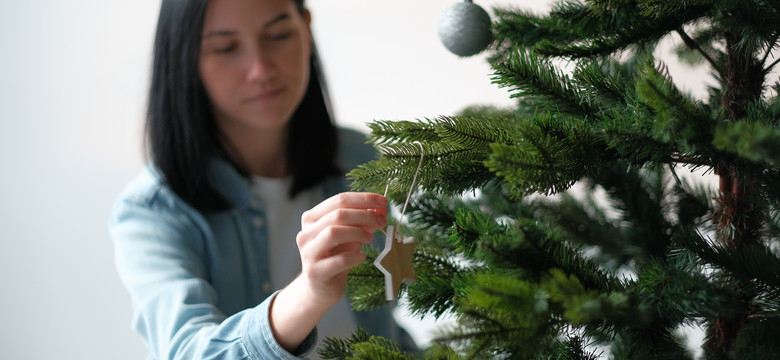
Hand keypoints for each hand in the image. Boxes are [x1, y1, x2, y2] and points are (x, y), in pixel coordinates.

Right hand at [269, 192, 386, 351]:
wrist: (320, 287)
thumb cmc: (336, 256)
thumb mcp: (350, 235)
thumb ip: (363, 221)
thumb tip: (381, 209)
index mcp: (312, 218)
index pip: (339, 200)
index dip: (364, 199)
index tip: (383, 202)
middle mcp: (306, 233)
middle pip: (338, 214)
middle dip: (365, 215)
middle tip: (381, 221)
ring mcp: (308, 252)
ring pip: (333, 233)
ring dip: (357, 233)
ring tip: (369, 238)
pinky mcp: (315, 272)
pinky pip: (338, 260)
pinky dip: (354, 256)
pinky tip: (361, 256)